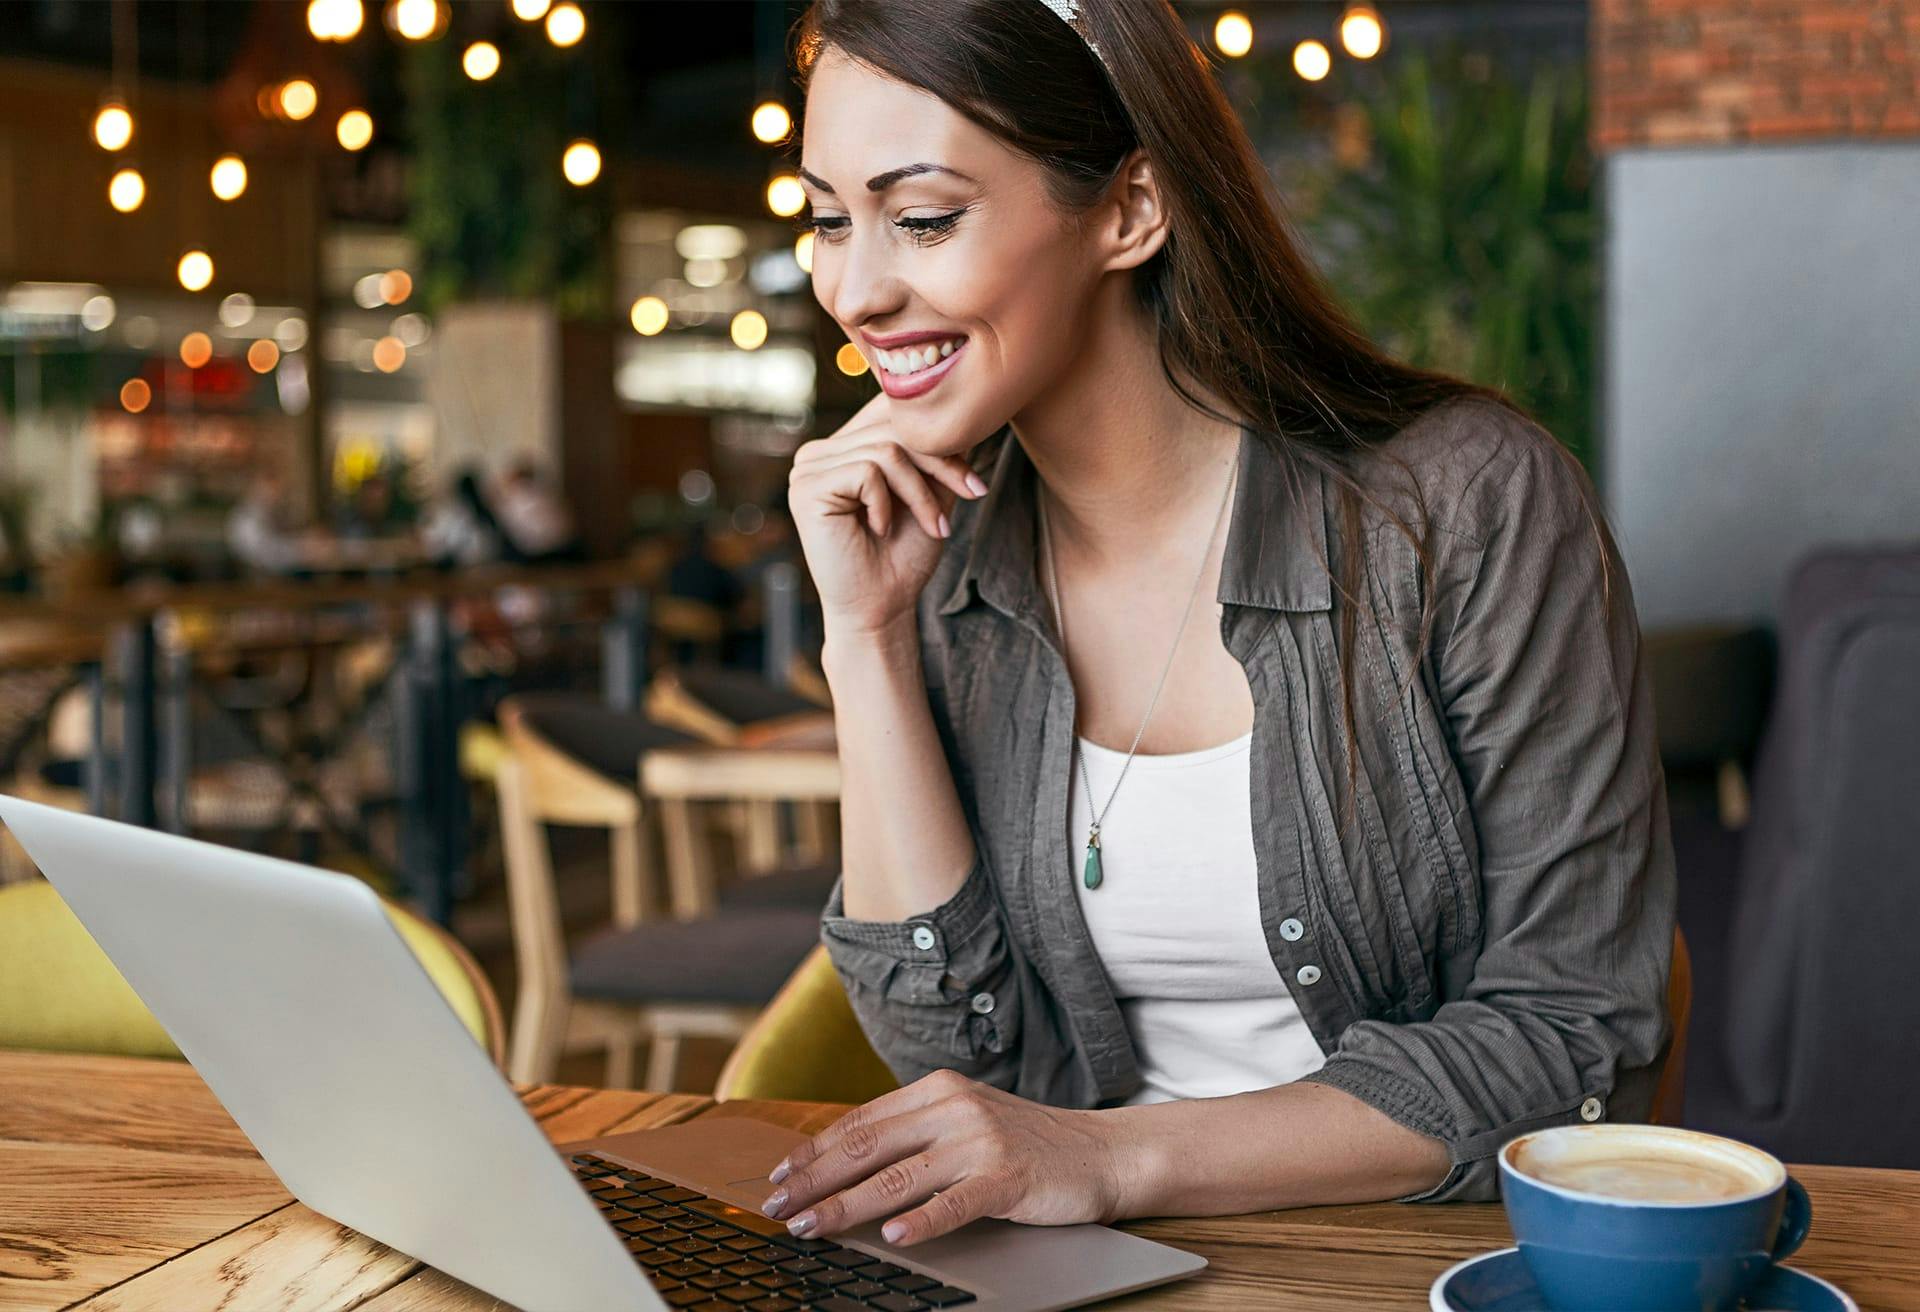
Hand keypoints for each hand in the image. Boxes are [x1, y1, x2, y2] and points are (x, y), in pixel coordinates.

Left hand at [757, 1069, 1127, 1246]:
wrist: (1100, 1152)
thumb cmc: (1026, 1143)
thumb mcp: (965, 1120)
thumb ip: (914, 1132)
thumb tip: (844, 1160)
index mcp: (937, 1089)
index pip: (860, 1121)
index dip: (813, 1150)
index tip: (779, 1176)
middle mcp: (954, 1108)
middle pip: (866, 1147)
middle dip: (814, 1180)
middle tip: (776, 1208)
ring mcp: (980, 1141)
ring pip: (897, 1178)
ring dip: (847, 1206)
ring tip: (812, 1228)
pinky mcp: (1006, 1177)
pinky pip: (954, 1203)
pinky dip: (920, 1221)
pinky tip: (892, 1237)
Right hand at [788, 392, 989, 636]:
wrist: (881, 607)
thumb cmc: (903, 556)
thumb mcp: (931, 492)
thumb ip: (937, 451)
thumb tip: (963, 411)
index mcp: (843, 448)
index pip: (893, 415)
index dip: (938, 439)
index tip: (975, 480)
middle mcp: (820, 452)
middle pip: (893, 429)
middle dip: (941, 465)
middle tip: (971, 493)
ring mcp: (807, 468)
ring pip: (886, 450)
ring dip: (920, 492)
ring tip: (934, 527)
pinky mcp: (806, 487)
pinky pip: (866, 471)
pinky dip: (887, 503)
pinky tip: (881, 530)